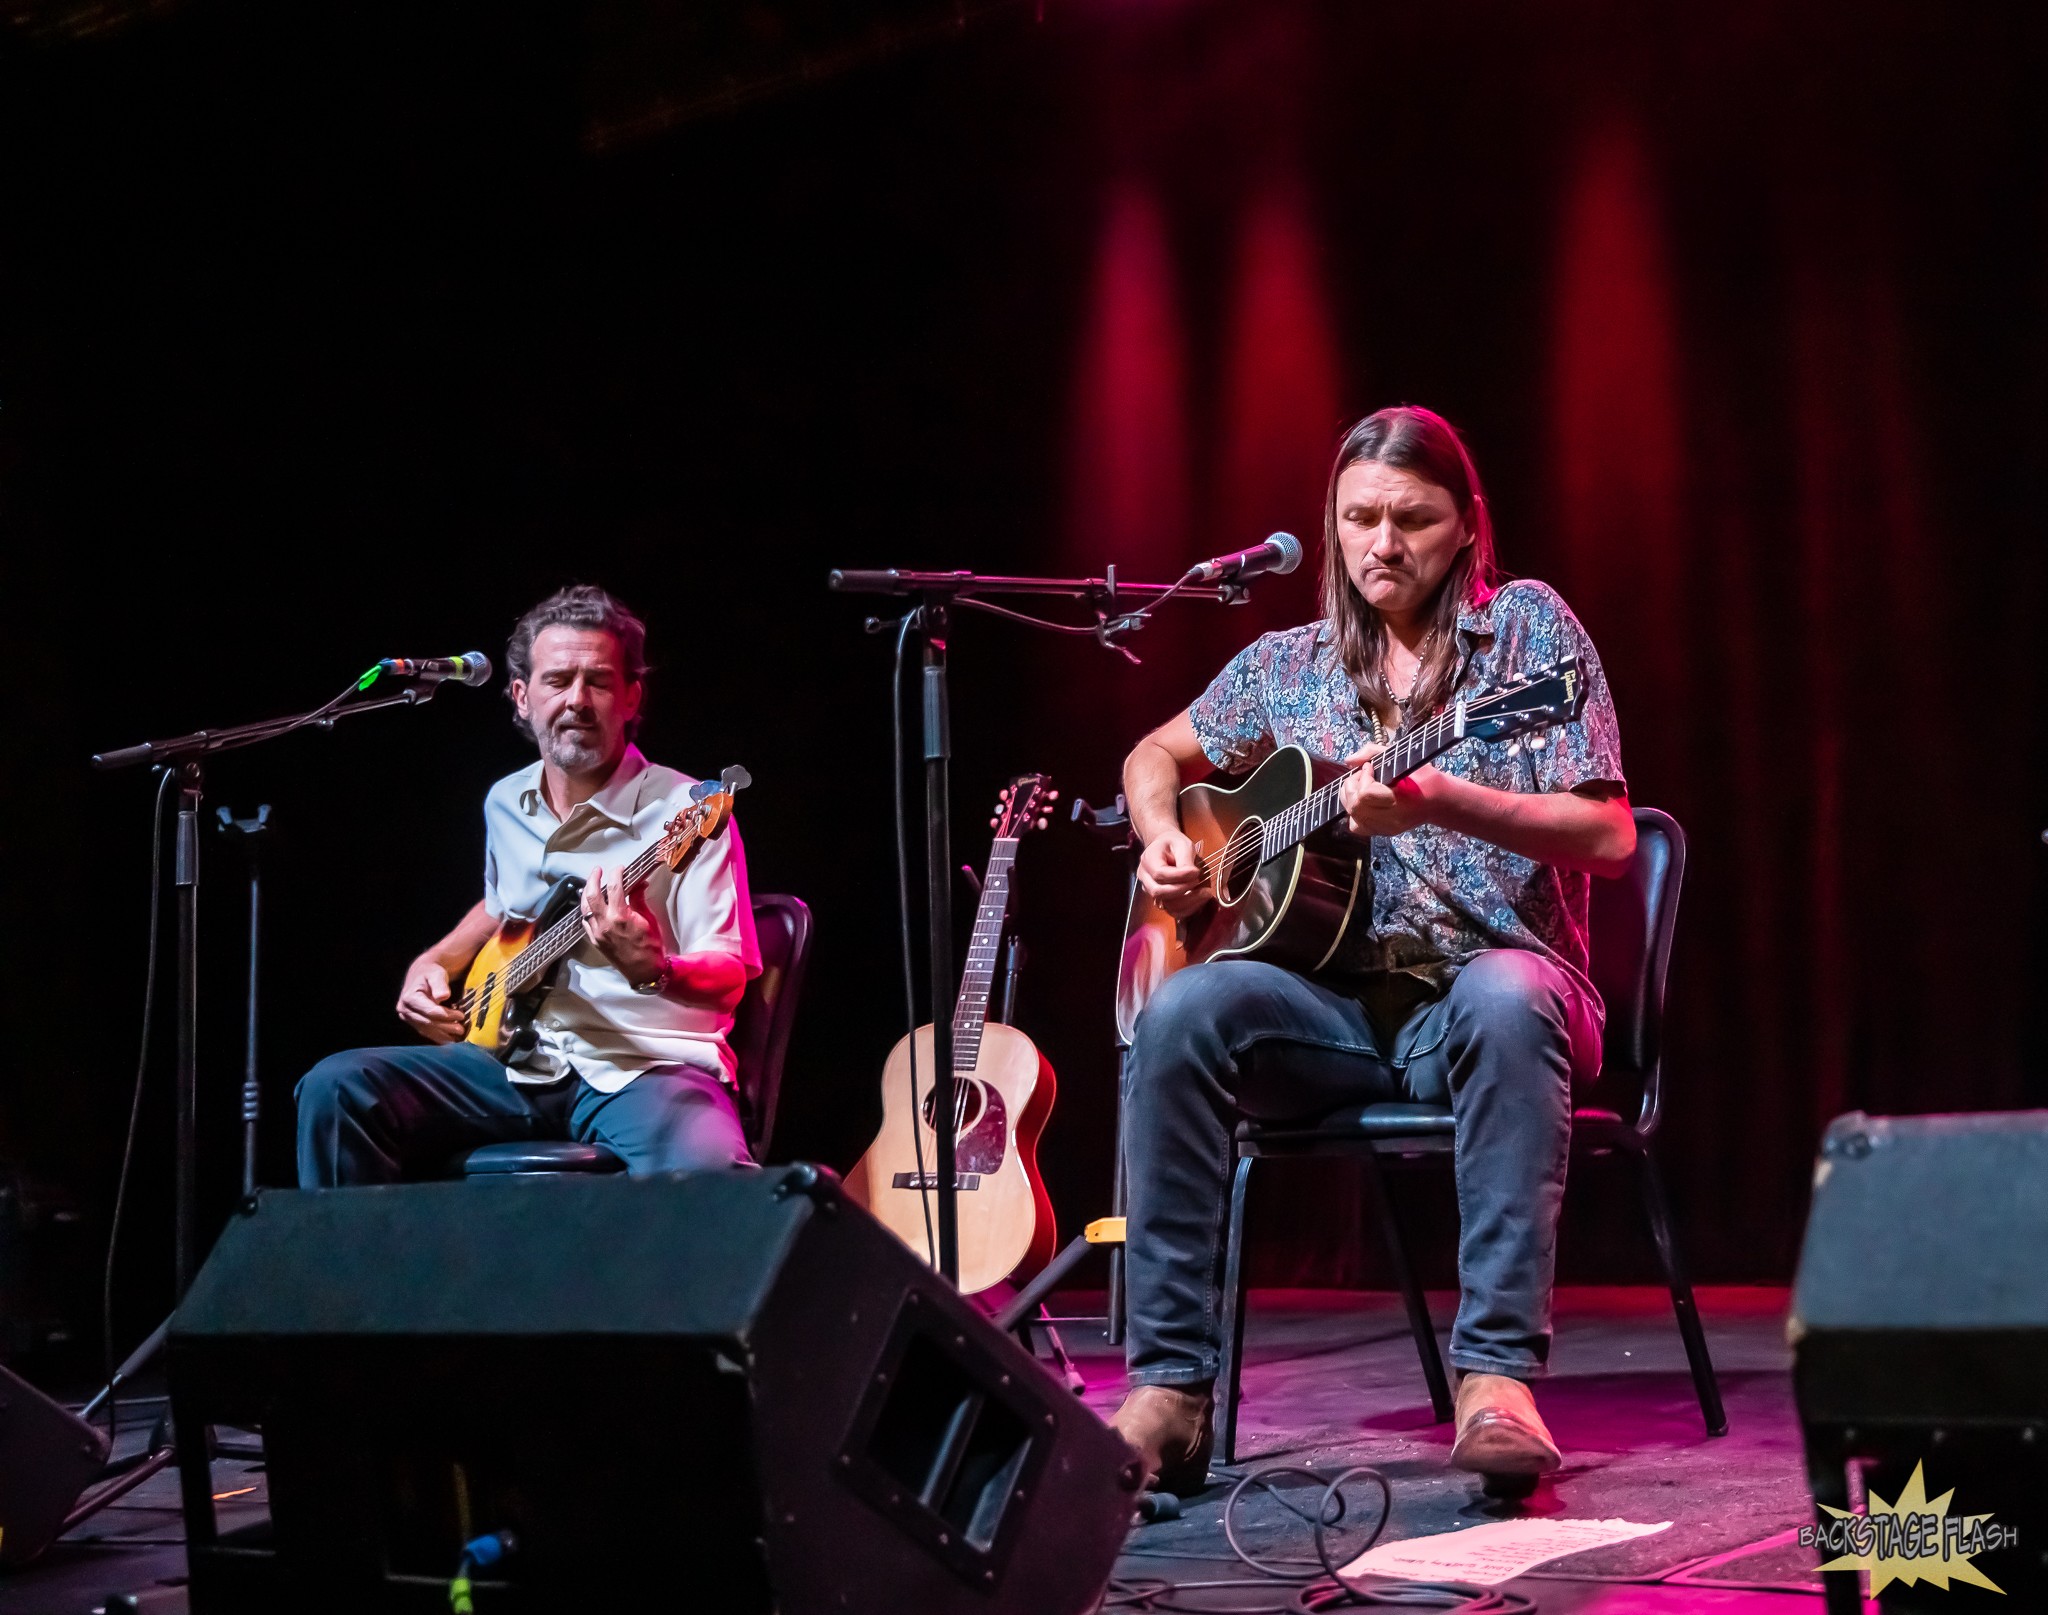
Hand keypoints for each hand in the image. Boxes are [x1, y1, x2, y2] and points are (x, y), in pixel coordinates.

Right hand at [396, 961, 465, 1043]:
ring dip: (442, 1035)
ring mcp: (407, 1017)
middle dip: (446, 1027)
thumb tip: (443, 996)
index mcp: (410, 997)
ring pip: (426, 1030)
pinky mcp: (412, 1021)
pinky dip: (437, 1036)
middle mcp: (404, 1009)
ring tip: (458, 1036)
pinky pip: (425, 1031)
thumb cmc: (430, 973)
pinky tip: (449, 1039)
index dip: (446, 1015)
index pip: (429, 1011)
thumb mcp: (436, 974)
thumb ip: (440, 984)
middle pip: (427, 1022)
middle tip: (461, 1029)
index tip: (461, 1016)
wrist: (421, 974)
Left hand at [579, 866, 665, 986]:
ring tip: (591, 884)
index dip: (616, 874)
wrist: (644, 971)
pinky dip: (586, 910)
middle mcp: (605, 923)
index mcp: (620, 916)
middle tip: (598, 870)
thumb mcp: (649, 920)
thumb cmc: (650, 948)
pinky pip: (585, 921)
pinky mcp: (595, 940)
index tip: (620, 868)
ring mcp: (597, 933)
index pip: (614, 887)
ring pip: (584, 907)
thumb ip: (640, 900)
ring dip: (586, 893)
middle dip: (593, 878)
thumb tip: (639, 884)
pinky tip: (590, 905)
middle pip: (592, 894)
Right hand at [1138, 829, 1211, 918]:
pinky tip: (1199, 900)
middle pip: (1159, 892)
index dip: (1179, 876)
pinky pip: (1172, 911)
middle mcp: (1145, 878)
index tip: (1196, 872)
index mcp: (1148, 860)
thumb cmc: (1174, 845)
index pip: (1159, 874)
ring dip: (1187, 902)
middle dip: (1182, 889)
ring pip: (1166, 905)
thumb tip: (1192, 875)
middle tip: (1198, 881)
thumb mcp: (1182, 844)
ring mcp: (1151, 891)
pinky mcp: (1161, 900)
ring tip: (1203, 892)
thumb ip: (1185, 860)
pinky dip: (1188, 909)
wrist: (1166, 848)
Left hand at [1339, 747, 1431, 837]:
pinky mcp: (1382, 832)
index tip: (1370, 767)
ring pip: (1353, 816)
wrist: (1437, 800)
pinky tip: (1364, 800)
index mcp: (1401, 802)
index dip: (1363, 777)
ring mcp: (1386, 829)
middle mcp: (1392, 820)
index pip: (1366, 795)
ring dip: (1351, 797)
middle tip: (1364, 774)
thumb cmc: (1422, 776)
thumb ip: (1373, 752)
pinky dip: (1354, 811)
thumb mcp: (1402, 755)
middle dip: (1353, 785)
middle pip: (1355, 806)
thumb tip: (1349, 761)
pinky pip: (1356, 825)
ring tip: (1362, 785)